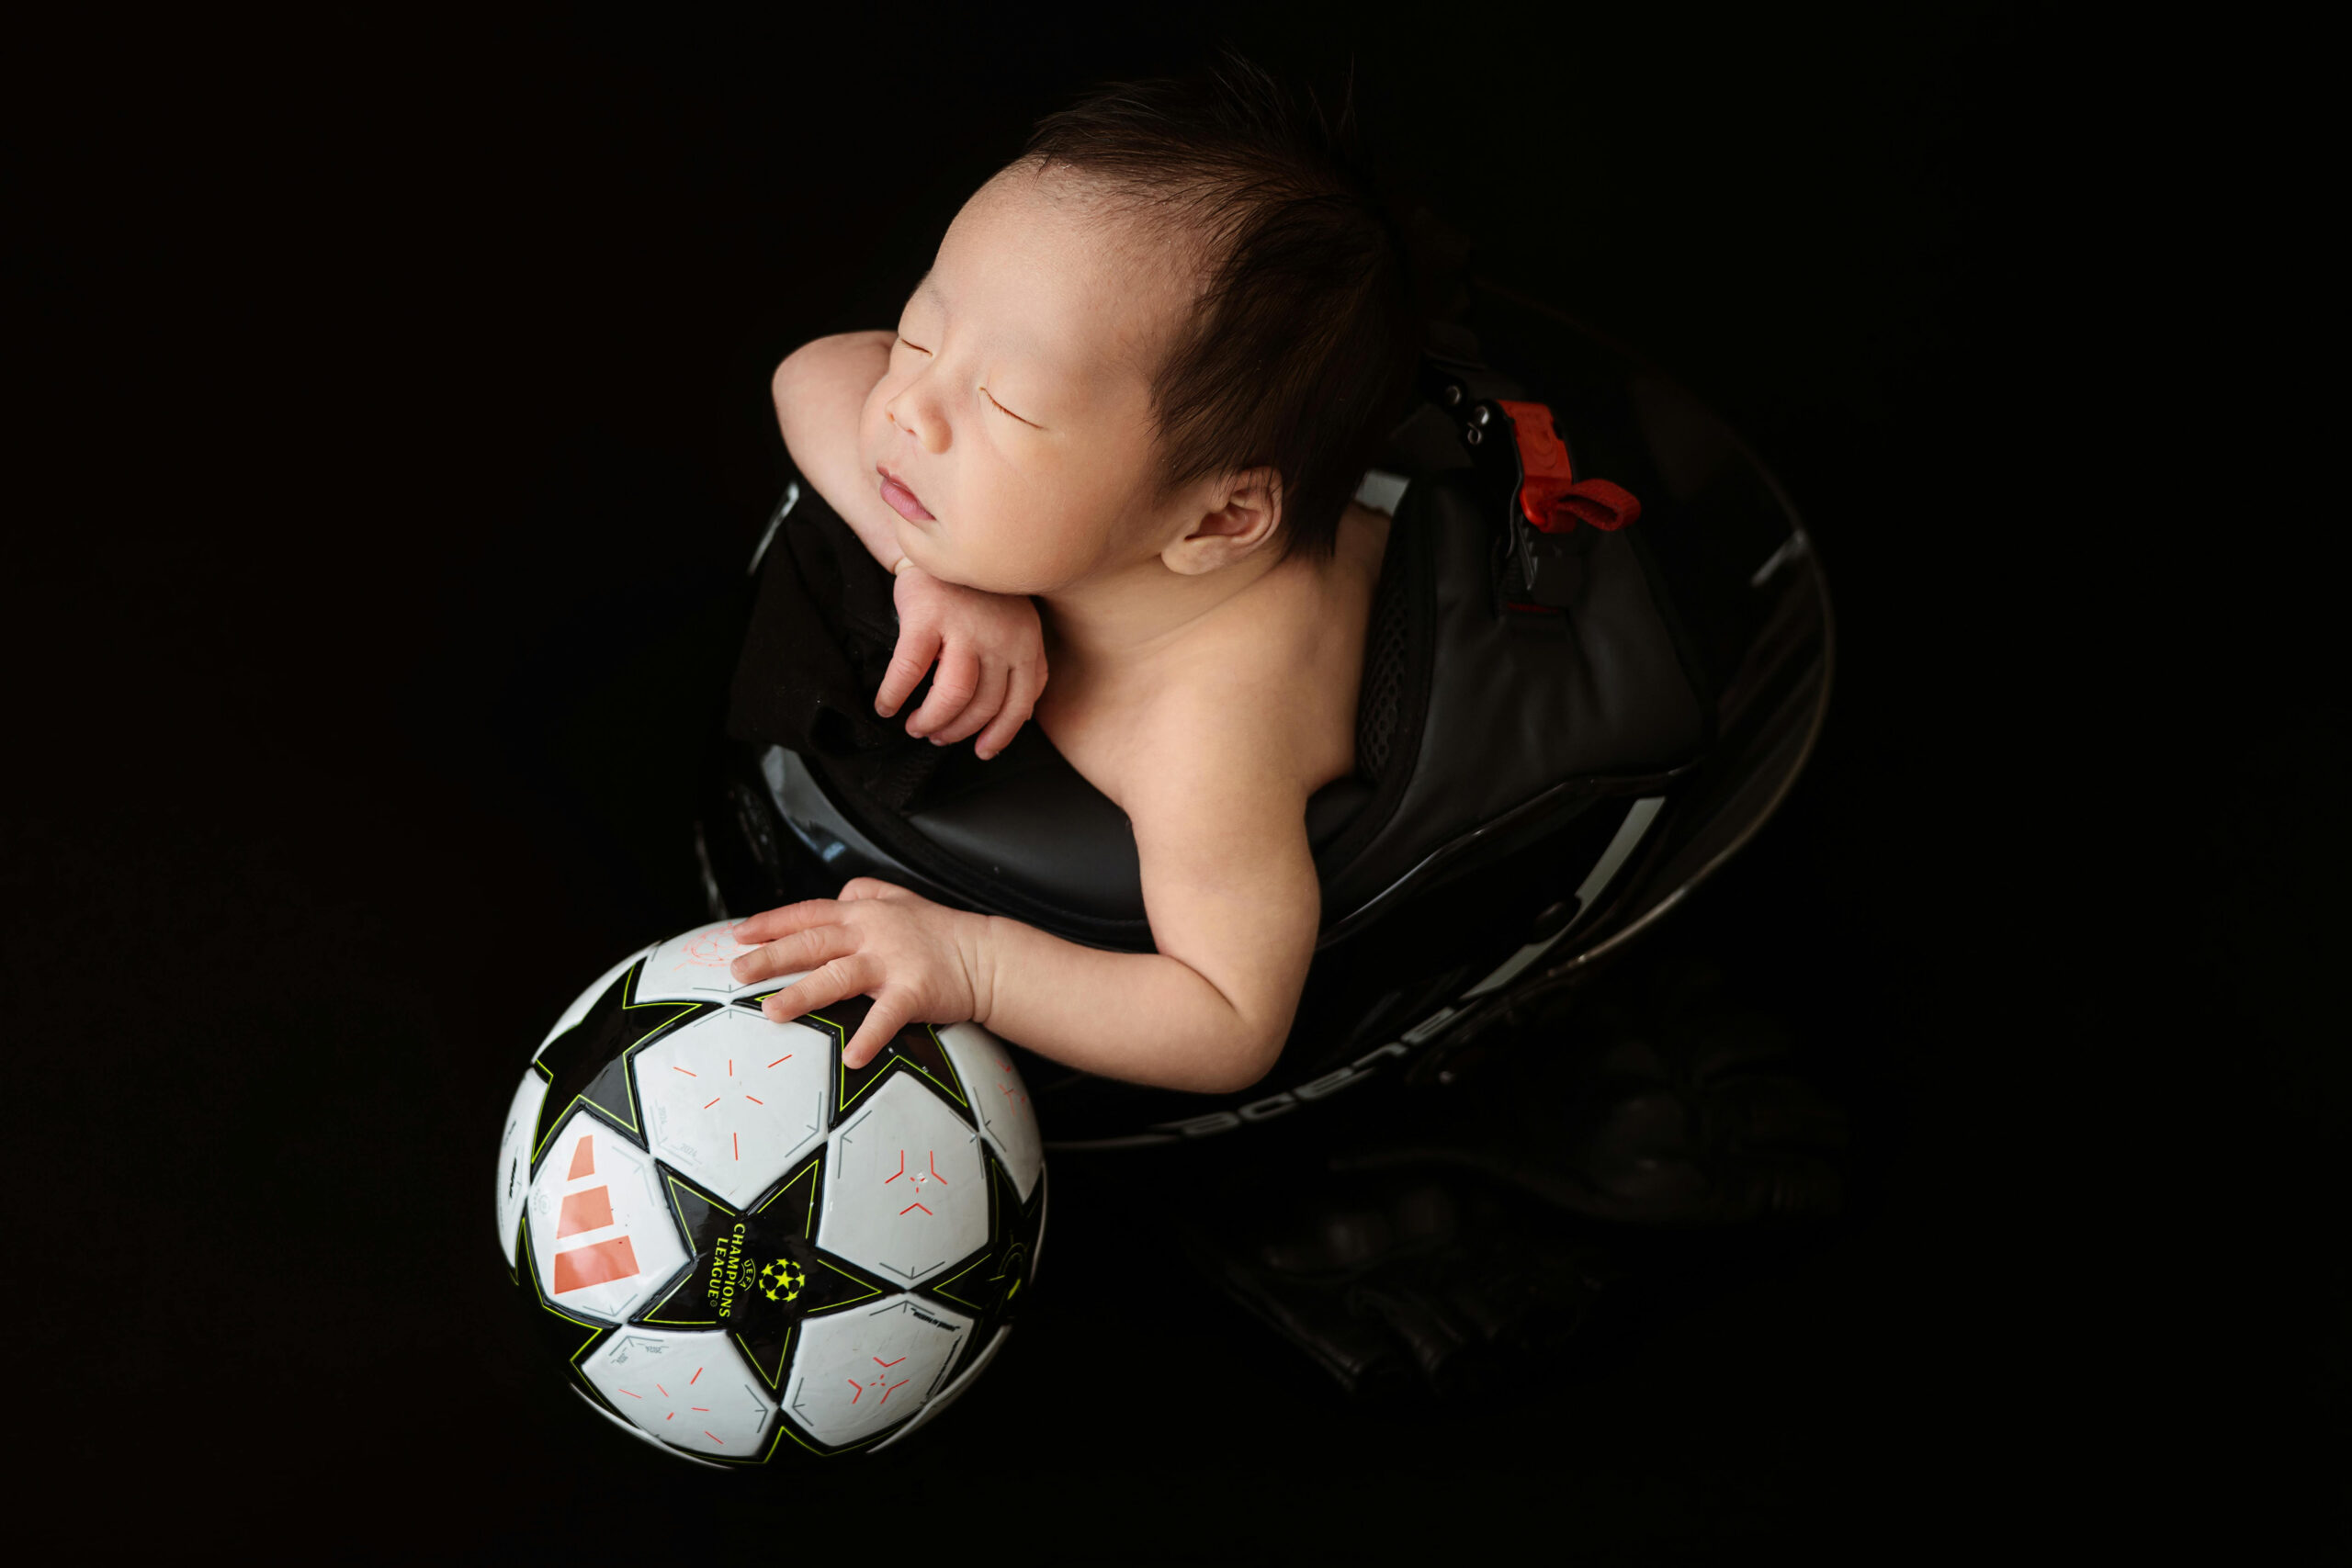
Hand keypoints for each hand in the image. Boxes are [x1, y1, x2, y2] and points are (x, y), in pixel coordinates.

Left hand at [727, 879, 987, 1066]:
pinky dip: (869, 1037)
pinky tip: (851, 1057)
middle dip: (771, 957)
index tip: (740, 935)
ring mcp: (892, 962)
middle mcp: (872, 933)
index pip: (808, 913)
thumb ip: (866, 894)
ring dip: (803, 994)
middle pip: (812, 943)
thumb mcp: (900, 899)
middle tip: (738, 972)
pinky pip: (887, 1017)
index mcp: (864, 913)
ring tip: (773, 1012)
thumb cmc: (940, 932)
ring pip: (838, 975)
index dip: (772, 922)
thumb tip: (838, 895)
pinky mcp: (915, 991)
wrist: (986, 956)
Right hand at [876, 565, 1045, 759]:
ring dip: (931, 720)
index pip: (1020, 704)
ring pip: (952, 696)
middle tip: (936, 734)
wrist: (939, 542)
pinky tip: (885, 705)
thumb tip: (1013, 719)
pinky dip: (895, 695)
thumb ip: (1019, 663)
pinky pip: (909, 671)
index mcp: (1026, 642)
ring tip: (915, 725)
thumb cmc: (975, 593)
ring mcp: (965, 626)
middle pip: (983, 706)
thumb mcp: (1014, 624)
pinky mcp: (927, 617)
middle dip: (958, 729)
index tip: (982, 750)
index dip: (1000, 735)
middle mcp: (1002, 637)